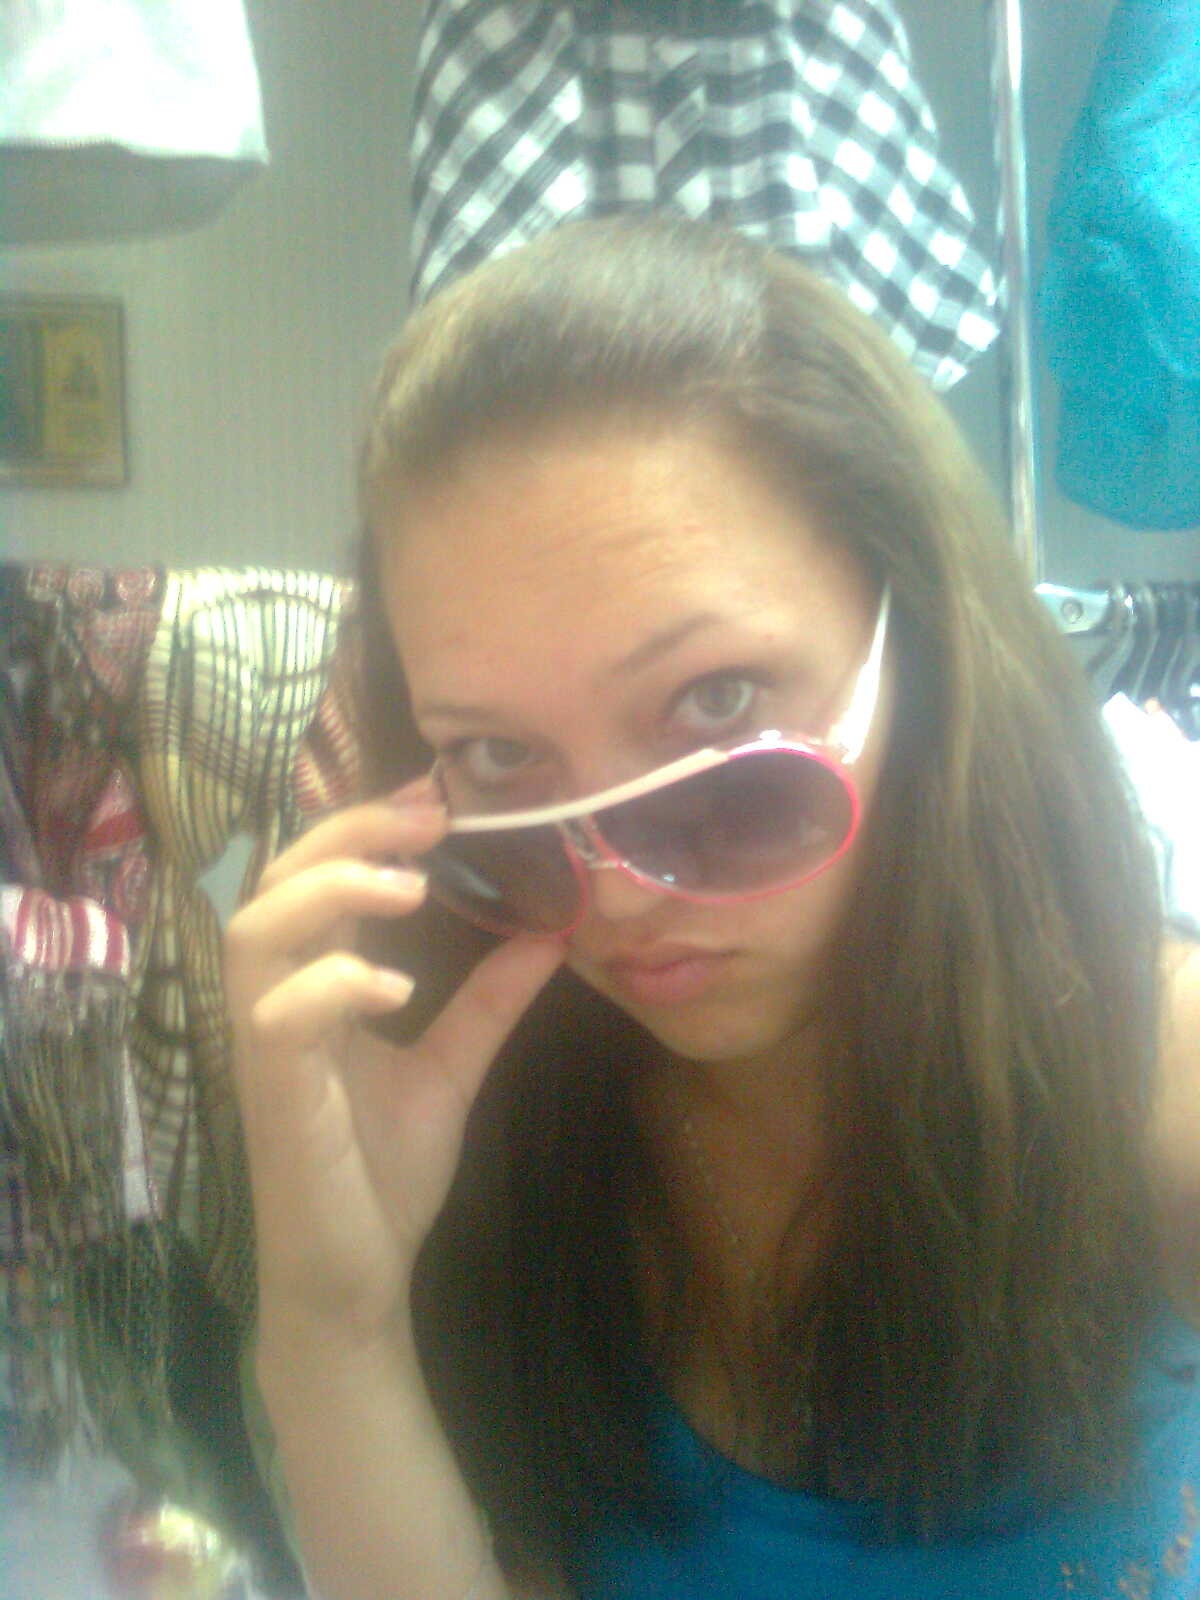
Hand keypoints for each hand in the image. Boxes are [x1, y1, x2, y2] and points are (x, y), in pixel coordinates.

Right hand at [224, 787, 563, 1347]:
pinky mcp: (273, 1091)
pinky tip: (394, 988)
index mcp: (314, 982)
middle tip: (429, 814)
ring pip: (255, 929)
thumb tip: (551, 933)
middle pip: (278, 877)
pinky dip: (333, 983)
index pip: (318, 876)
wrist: (352, 1277)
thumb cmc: (385, 1171)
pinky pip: (279, 1013)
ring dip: (330, 890)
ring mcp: (267, 1042)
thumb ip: (489, 1001)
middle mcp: (278, 998)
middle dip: (350, 831)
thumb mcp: (452, 1066)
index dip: (367, 826)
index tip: (437, 795)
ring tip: (409, 886)